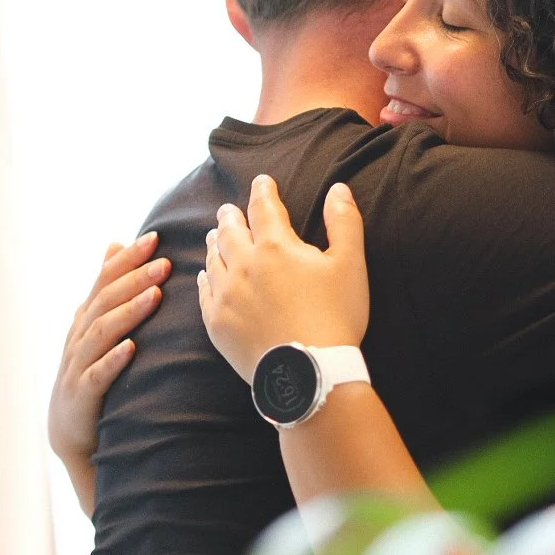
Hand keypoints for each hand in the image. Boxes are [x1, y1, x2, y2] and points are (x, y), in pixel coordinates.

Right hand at [48, 232, 171, 466]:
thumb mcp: (97, 326)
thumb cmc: (91, 372)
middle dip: (135, 279)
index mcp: (86, 318)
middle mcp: (79, 336)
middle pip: (105, 301)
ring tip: (156, 296)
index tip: (156, 238)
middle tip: (164, 263)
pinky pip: (97, 375)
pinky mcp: (81, 395)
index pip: (105, 280)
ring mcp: (78, 365)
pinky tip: (132, 348)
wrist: (72, 431)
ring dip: (129, 312)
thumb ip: (106, 289)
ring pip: (101, 332)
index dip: (128, 259)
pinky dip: (113, 360)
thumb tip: (115, 244)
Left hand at [198, 175, 368, 380]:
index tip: (261, 181)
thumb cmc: (335, 317)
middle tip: (227, 208)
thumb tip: (338, 188)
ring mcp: (226, 296)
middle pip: (230, 231)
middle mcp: (243, 266)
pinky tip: (205, 276)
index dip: (263, 191)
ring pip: (213, 260)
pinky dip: (204, 279)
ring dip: (214, 243)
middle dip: (230, 215)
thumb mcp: (350, 265)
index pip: (264, 208)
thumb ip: (344, 222)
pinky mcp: (217, 324)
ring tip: (214, 235)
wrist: (309, 373)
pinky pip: (204, 294)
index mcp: (275, 247)